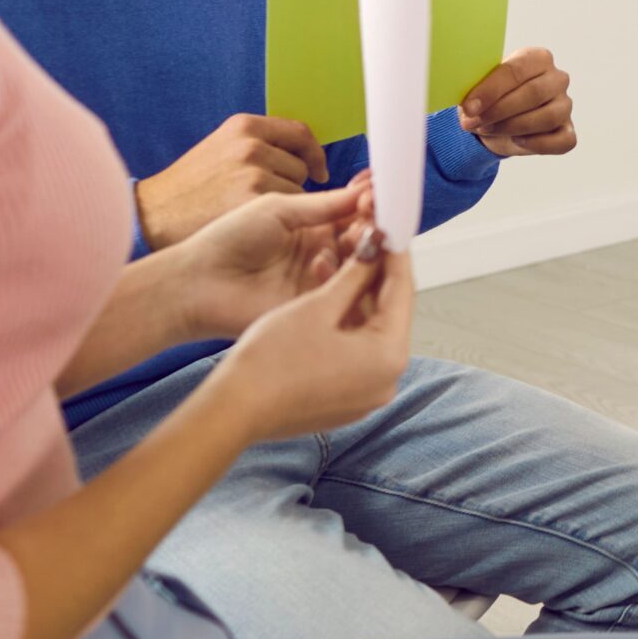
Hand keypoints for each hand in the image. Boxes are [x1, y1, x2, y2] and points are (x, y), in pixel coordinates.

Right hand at [136, 115, 329, 249]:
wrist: (154, 214)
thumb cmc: (190, 186)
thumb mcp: (221, 148)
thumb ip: (260, 144)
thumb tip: (306, 155)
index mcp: (244, 126)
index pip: (301, 132)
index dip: (315, 154)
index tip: (318, 171)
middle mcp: (250, 146)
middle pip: (301, 166)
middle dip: (291, 183)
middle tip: (261, 198)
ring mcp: (253, 174)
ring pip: (297, 192)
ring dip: (284, 204)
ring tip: (248, 209)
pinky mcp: (253, 203)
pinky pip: (288, 212)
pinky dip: (277, 221)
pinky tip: (253, 224)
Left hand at [166, 176, 370, 340]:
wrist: (197, 283)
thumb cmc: (227, 240)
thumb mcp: (278, 209)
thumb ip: (325, 205)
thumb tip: (366, 191)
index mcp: (314, 227)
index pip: (354, 213)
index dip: (369, 202)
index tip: (376, 190)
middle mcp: (323, 253)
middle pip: (365, 238)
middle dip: (373, 223)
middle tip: (371, 211)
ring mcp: (321, 281)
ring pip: (360, 265)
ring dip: (362, 247)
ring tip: (353, 234)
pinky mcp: (316, 306)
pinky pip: (343, 292)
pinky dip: (341, 275)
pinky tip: (324, 261)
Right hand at [206, 249, 413, 443]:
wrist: (235, 409)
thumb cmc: (271, 362)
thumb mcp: (318, 306)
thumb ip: (354, 275)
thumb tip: (375, 249)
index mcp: (389, 356)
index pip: (402, 292)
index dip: (394, 255)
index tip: (388, 229)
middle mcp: (387, 380)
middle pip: (390, 313)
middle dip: (374, 275)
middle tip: (364, 241)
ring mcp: (368, 394)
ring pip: (371, 332)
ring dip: (356, 298)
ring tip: (335, 262)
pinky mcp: (348, 399)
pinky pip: (357, 353)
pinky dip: (346, 325)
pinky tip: (326, 298)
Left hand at [458, 47, 576, 156]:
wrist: (496, 121)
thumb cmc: (490, 97)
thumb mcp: (479, 86)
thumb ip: (476, 88)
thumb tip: (469, 105)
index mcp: (538, 58)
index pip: (516, 71)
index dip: (491, 90)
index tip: (469, 107)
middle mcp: (557, 79)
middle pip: (534, 93)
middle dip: (499, 110)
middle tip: (474, 122)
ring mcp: (565, 105)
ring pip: (547, 118)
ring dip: (512, 127)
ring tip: (487, 129)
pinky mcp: (568, 131)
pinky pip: (561, 141)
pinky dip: (537, 144)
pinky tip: (516, 141)